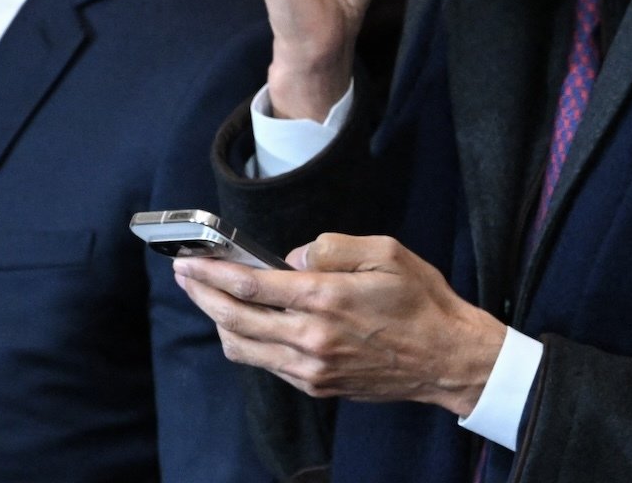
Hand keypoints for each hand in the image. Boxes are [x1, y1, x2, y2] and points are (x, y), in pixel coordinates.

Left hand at [174, 233, 506, 416]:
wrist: (445, 358)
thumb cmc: (421, 302)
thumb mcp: (387, 252)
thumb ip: (334, 247)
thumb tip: (295, 256)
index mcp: (326, 299)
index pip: (251, 285)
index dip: (213, 272)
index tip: (191, 261)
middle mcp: (311, 338)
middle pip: (234, 318)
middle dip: (202, 294)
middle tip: (186, 275)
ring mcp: (310, 368)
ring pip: (242, 346)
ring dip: (218, 321)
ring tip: (209, 298)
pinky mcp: (316, 385)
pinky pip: (266, 363)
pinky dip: (246, 342)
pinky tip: (246, 324)